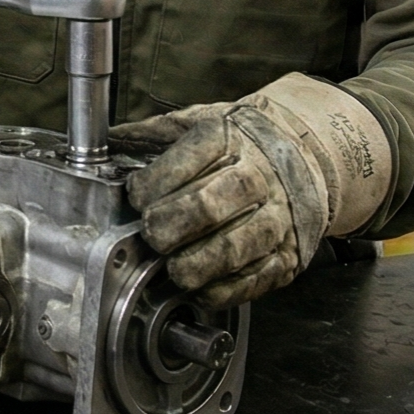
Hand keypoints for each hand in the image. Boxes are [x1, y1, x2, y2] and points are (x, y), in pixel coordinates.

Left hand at [111, 76, 391, 305]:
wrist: (307, 157)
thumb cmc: (238, 144)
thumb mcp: (197, 122)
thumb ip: (152, 134)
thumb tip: (106, 141)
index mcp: (229, 138)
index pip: (188, 158)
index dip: (153, 183)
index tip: (137, 196)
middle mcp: (258, 175)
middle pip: (208, 206)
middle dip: (168, 226)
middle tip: (151, 234)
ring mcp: (277, 217)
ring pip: (234, 248)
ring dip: (194, 264)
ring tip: (173, 268)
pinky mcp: (288, 254)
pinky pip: (254, 280)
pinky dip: (222, 290)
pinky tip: (200, 287)